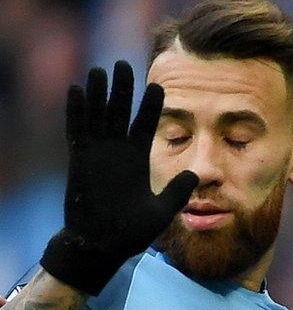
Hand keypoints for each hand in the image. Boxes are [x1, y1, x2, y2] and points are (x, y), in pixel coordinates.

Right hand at [40, 62, 197, 294]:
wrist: (103, 246)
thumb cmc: (131, 231)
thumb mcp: (162, 209)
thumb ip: (178, 191)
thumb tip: (198, 174)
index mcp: (137, 160)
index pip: (145, 125)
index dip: (150, 106)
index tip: (158, 85)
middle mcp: (116, 152)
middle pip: (119, 112)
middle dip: (122, 89)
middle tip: (122, 64)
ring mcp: (97, 154)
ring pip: (97, 116)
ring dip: (97, 93)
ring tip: (99, 69)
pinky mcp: (80, 161)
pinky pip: (77, 131)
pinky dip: (76, 111)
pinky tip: (76, 90)